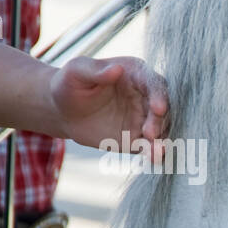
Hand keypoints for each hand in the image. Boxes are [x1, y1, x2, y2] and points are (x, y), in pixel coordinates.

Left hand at [49, 56, 167, 159]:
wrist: (63, 112)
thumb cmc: (70, 84)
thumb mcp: (77, 72)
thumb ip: (96, 71)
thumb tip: (117, 69)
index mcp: (136, 75)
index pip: (155, 84)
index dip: (160, 96)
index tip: (159, 108)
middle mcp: (146, 96)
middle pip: (165, 108)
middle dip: (160, 121)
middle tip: (150, 133)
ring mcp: (145, 119)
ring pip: (162, 129)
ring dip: (162, 140)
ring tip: (156, 151)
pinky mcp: (139, 138)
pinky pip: (150, 146)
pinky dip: (154, 153)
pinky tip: (154, 159)